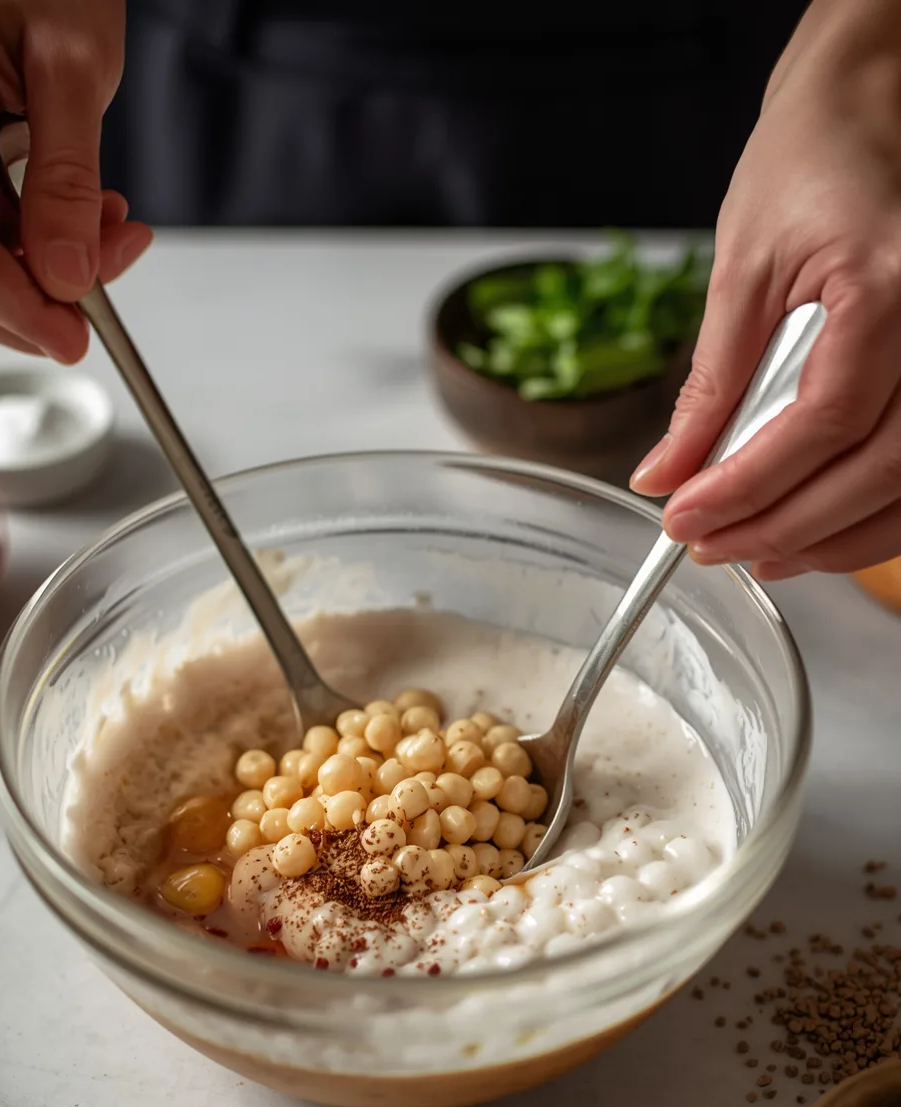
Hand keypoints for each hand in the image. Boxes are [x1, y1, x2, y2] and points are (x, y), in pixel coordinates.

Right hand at [0, 0, 151, 361]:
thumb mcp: (75, 65)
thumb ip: (68, 178)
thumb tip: (67, 275)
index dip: (20, 311)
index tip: (77, 338)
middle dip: (31, 301)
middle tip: (106, 281)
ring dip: (31, 276)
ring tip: (103, 232)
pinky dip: (19, 246)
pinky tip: (70, 220)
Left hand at [630, 0, 900, 579]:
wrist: (866, 115)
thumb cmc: (810, 166)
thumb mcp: (742, 270)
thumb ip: (710, 385)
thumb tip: (667, 472)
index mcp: (888, 291)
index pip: (823, 423)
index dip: (750, 487)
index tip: (683, 518)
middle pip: (873, 471)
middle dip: (781, 524)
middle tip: (708, 545)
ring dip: (828, 539)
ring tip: (752, 551)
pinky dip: (864, 515)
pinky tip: (807, 530)